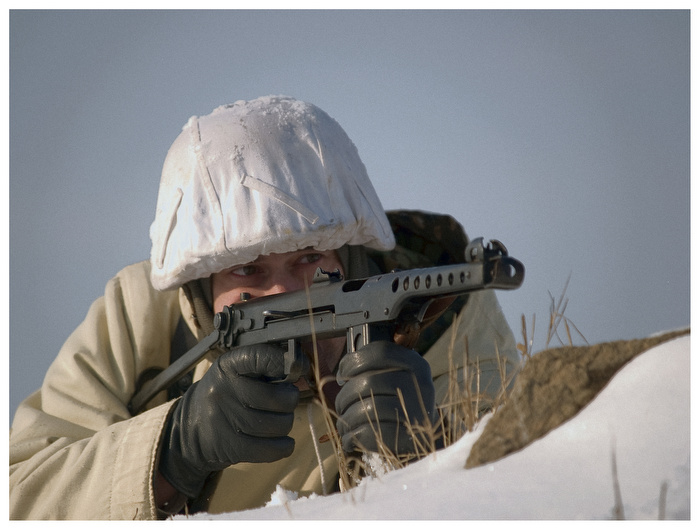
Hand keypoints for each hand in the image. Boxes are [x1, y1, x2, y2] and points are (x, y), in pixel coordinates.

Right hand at [158, 344, 299, 497]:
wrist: (190, 429)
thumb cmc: (228, 395)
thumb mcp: (238, 373)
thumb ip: (266, 368)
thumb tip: (301, 369)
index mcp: (229, 366)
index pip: (261, 357)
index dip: (284, 362)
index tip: (299, 367)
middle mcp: (224, 390)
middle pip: (278, 398)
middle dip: (290, 400)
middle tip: (285, 401)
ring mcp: (225, 419)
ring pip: (279, 425)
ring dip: (286, 423)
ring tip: (278, 419)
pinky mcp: (230, 447)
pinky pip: (272, 449)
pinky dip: (284, 446)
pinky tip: (282, 441)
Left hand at [335, 341, 435, 454]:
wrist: (423, 438)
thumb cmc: (399, 405)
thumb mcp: (395, 379)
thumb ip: (374, 368)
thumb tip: (343, 371)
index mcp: (414, 364)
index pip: (380, 352)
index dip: (353, 362)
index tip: (342, 376)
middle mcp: (419, 384)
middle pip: (368, 383)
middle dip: (345, 396)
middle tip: (340, 406)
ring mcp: (416, 411)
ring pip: (367, 409)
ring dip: (347, 419)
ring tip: (344, 423)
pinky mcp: (407, 437)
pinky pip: (369, 433)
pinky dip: (352, 436)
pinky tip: (350, 439)